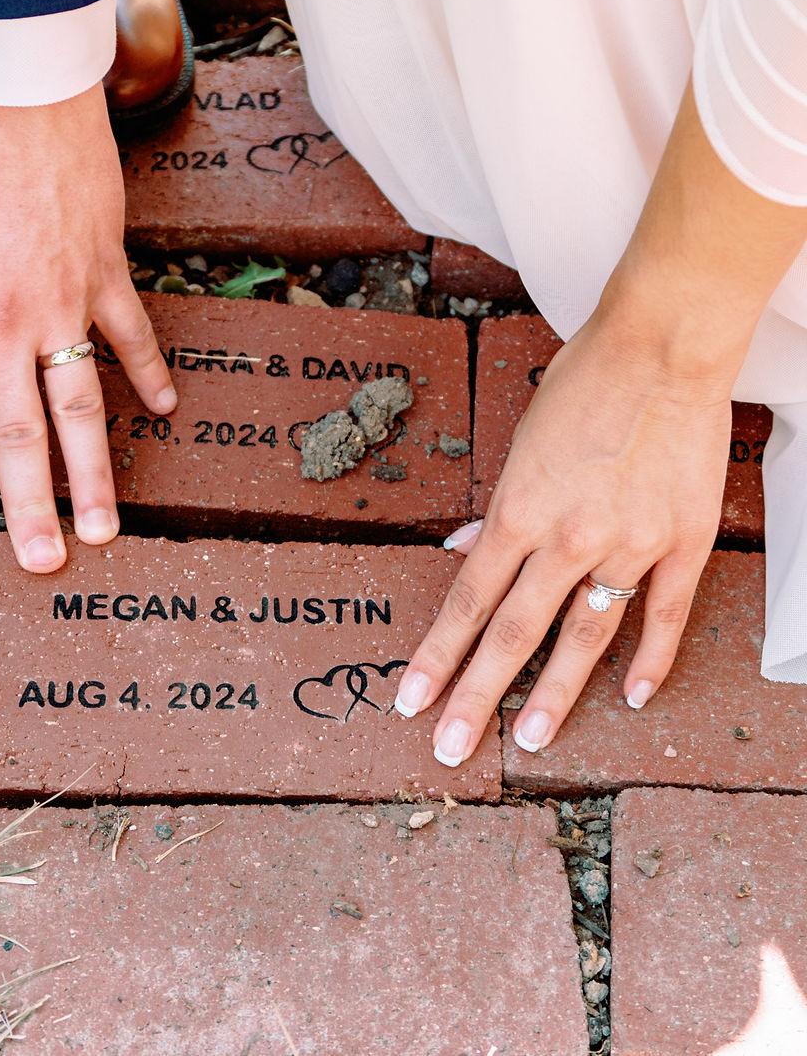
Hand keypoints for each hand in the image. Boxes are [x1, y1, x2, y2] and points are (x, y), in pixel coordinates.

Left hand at [0, 82, 174, 571]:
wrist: (10, 94)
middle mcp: (3, 326)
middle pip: (17, 435)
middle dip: (31, 507)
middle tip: (46, 566)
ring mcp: (62, 303)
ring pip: (81, 403)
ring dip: (95, 470)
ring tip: (107, 528)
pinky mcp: (104, 272)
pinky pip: (132, 333)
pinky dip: (150, 372)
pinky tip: (166, 410)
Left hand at [394, 310, 733, 762]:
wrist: (662, 347)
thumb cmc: (583, 380)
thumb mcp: (521, 439)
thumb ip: (498, 505)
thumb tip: (466, 549)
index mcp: (519, 508)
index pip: (468, 600)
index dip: (437, 654)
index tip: (411, 698)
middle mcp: (569, 537)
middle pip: (515, 633)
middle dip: (476, 694)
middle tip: (450, 748)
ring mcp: (630, 545)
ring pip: (586, 637)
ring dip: (554, 694)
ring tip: (529, 739)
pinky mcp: (683, 541)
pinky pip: (664, 614)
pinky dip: (651, 659)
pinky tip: (634, 698)